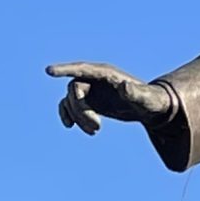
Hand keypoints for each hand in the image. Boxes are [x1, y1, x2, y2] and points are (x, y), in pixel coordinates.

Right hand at [46, 63, 180, 136]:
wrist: (150, 107)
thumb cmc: (150, 101)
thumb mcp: (144, 98)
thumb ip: (135, 92)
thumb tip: (124, 86)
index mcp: (106, 73)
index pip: (81, 69)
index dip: (65, 69)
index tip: (49, 72)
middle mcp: (95, 79)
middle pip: (75, 90)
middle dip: (81, 110)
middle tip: (97, 128)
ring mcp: (91, 89)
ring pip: (71, 100)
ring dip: (77, 117)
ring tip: (95, 132)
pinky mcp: (90, 101)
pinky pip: (71, 106)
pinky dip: (68, 115)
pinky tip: (70, 127)